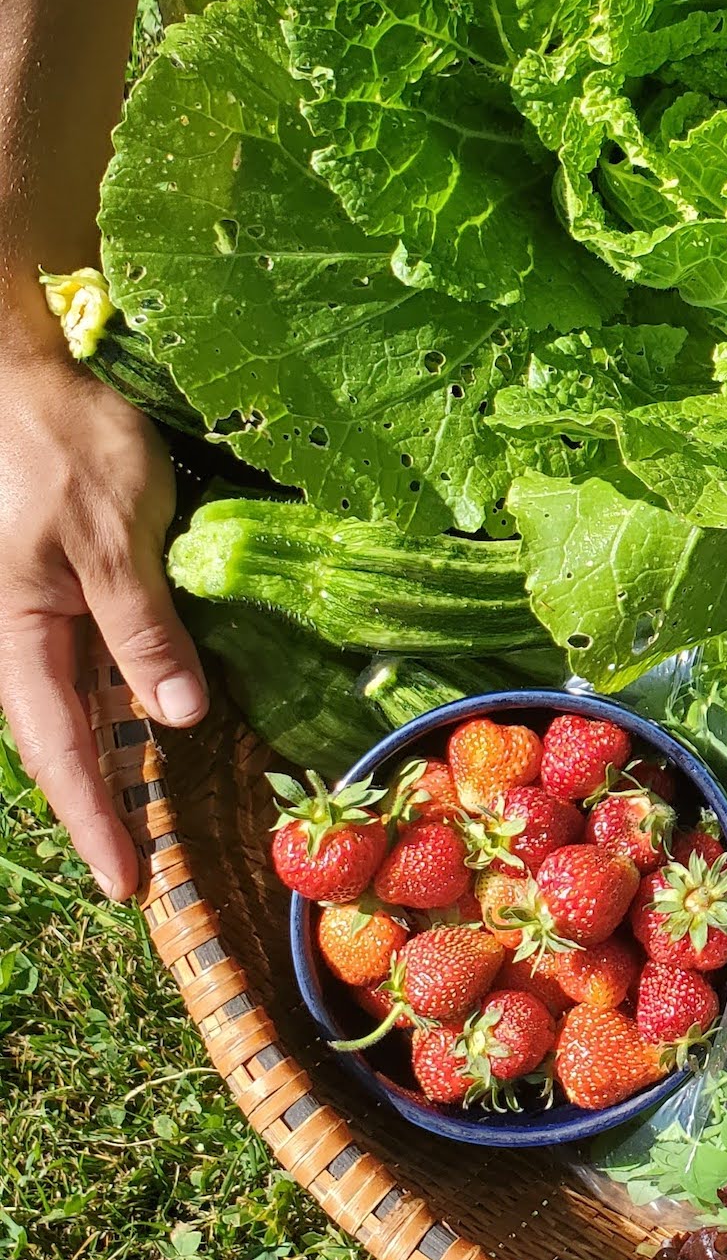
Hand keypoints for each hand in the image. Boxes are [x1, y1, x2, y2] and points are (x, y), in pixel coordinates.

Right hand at [0, 342, 204, 896]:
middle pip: (64, 743)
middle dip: (103, 809)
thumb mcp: (116, 540)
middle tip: (144, 872)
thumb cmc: (60, 447)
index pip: (62, 754)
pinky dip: (119, 702)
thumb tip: (176, 718)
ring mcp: (34, 615)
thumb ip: (142, 630)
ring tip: (153, 819)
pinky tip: (157, 724)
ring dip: (112, 763)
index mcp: (20, 638)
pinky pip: (87, 662)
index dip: (96, 822)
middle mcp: (18, 639)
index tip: (125, 885)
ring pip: (75, 707)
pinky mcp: (55, 587)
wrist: (15, 374)